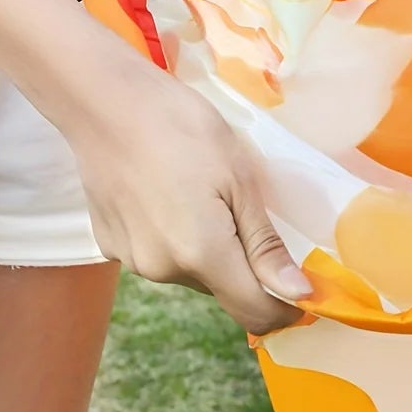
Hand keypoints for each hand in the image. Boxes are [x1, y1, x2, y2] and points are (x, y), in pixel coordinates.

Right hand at [63, 49, 309, 334]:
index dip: (284, 307)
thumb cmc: (184, 128)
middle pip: (223, 288)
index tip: (305, 288)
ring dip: (209, 250)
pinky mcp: (109, 245)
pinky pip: (159, 254)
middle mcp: (163, 270)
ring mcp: (132, 260)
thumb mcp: (240, 179)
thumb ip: (265, 245)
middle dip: (245, 265)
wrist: (105, 100)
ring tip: (205, 193)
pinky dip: (175, 236)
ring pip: (190, 272)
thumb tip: (298, 295)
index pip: (254, 311)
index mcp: (202, 255)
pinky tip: (169, 194)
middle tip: (248, 208)